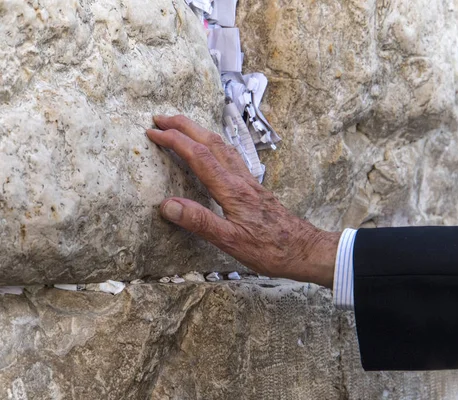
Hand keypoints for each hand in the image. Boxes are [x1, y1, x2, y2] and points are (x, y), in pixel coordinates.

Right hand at [146, 115, 339, 287]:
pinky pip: (231, 155)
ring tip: (182, 126)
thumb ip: (199, 221)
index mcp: (231, 190)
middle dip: (184, 125)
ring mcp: (249, 180)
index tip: (153, 132)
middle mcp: (240, 178)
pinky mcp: (255, 187)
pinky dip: (215, 143)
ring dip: (199, 131)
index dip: (174, 141)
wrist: (305, 250)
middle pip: (210, 142)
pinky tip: (215, 149)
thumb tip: (167, 204)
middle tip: (161, 117)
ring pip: (222, 145)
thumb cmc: (270, 250)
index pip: (198, 156)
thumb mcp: (231, 242)